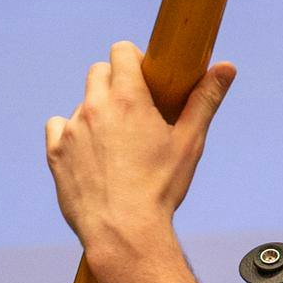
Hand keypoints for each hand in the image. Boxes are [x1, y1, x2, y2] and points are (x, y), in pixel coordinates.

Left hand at [45, 42, 234, 256]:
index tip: (145, 78)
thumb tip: (226, 67)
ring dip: (97, 112)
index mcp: (128, 99)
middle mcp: (95, 107)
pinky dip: (72, 133)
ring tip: (116, 143)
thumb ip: (205, 100)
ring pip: (82, 103)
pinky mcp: (55, 151)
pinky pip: (58, 126)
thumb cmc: (160, 188)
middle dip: (115, 82)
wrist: (123, 231)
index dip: (134, 59)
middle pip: (98, 71)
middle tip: (133, 110)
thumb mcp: (190, 142)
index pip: (121, 51)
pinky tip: (91, 154)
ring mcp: (71, 129)